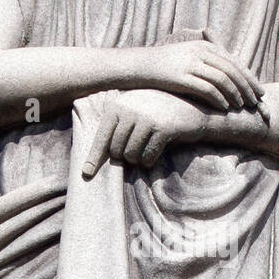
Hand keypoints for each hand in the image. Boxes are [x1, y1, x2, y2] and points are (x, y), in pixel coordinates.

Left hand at [82, 90, 210, 177]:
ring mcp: (146, 116)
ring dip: (139, 159)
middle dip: (125, 156)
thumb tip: (91, 160)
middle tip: (138, 148)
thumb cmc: (157, 117)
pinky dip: (150, 160)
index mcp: (117, 104)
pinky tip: (160, 148)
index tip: (86, 174)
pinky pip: (148, 157)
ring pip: (131, 155)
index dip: (94, 158)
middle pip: (116, 151)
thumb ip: (114, 128)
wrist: (193, 111)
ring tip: (148, 147)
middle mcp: (129, 108)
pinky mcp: (162, 127)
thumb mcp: (133, 114)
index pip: (101, 137)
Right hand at [138, 32, 266, 115]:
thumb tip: (225, 75)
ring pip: (224, 80)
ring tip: (243, 106)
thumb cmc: (164, 65)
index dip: (249, 77)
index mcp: (205, 47)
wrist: (139, 65)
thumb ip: (206, 63)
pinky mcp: (183, 77)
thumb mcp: (187, 57)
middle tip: (256, 102)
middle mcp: (201, 53)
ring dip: (236, 94)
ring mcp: (192, 64)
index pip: (234, 62)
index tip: (259, 91)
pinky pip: (208, 89)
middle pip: (233, 71)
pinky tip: (225, 108)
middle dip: (247, 87)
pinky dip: (220, 99)